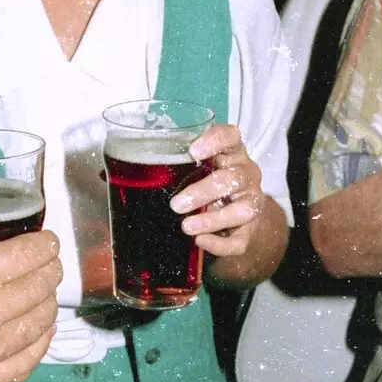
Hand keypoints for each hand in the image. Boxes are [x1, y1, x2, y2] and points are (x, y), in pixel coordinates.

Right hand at [0, 226, 60, 381]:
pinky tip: (43, 328)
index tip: (49, 241)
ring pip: (39, 322)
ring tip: (46, 292)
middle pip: (37, 287)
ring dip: (49, 302)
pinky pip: (29, 360)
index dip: (43, 246)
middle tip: (50, 263)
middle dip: (51, 270)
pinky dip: (42, 340)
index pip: (21, 256)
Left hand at [169, 123, 266, 257]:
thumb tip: (129, 173)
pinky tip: (200, 241)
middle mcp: (246, 175)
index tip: (193, 152)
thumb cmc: (207, 183)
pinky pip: (239, 240)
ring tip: (186, 227)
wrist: (234, 215)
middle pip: (233, 179)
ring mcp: (251, 203)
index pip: (230, 138)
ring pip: (243, 210)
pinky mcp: (249, 231)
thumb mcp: (196, 169)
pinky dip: (220, 244)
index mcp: (231, 154)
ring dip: (213, 219)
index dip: (215, 141)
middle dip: (203, 191)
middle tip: (176, 204)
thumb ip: (176, 166)